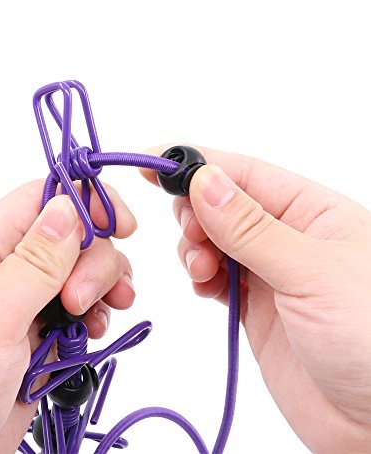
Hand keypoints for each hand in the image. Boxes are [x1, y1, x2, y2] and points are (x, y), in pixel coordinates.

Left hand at [0, 180, 136, 452]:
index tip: (120, 225)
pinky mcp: (43, 331)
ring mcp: (28, 300)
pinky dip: (98, 313)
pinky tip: (94, 331)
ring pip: (84, 270)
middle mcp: (10, 268)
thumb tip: (68, 207)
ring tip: (98, 315)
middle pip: (74, 235)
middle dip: (95, 261)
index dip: (86, 202)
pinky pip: (84, 307)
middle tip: (80, 301)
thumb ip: (36, 261)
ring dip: (104, 285)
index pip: (44, 198)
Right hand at [141, 145, 370, 452]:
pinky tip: (203, 285)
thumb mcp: (311, 273)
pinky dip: (198, 274)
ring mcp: (268, 271)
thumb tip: (203, 180)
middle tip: (193, 235)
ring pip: (212, 239)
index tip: (154, 161)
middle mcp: (288, 236)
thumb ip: (251, 228)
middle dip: (194, 211)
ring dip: (194, 246)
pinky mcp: (252, 305)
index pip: (244, 172)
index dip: (197, 162)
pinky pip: (212, 275)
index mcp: (312, 211)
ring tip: (202, 270)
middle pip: (221, 203)